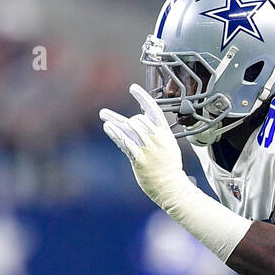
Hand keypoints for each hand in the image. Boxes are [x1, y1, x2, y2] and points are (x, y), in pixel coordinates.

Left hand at [100, 85, 188, 206]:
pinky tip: (107, 126)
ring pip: (130, 127)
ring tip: (103, 114)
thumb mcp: (168, 146)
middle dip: (127, 119)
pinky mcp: (140, 159)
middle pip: (138, 119)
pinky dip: (115, 133)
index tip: (132, 88)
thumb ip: (154, 133)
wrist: (171, 186)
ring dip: (114, 119)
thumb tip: (139, 119)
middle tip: (113, 118)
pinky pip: (125, 142)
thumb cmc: (168, 168)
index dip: (142, 97)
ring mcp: (148, 148)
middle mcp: (157, 138)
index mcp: (165, 133)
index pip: (153, 109)